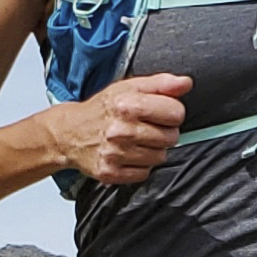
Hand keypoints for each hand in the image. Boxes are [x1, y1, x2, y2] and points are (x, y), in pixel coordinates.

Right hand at [56, 73, 188, 187]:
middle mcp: (120, 130)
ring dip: (153, 150)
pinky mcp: (110, 172)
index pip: (176, 113)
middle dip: (163, 132)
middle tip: (147, 127)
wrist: (70, 132)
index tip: (160, 112)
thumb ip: (161, 84)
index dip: (172, 112)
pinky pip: (144, 173)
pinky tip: (128, 155)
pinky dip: (140, 166)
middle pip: (171, 137)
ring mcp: (114, 153)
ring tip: (136, 141)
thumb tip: (186, 83)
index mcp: (127, 104)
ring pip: (160, 157)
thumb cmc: (104, 108)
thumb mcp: (129, 88)